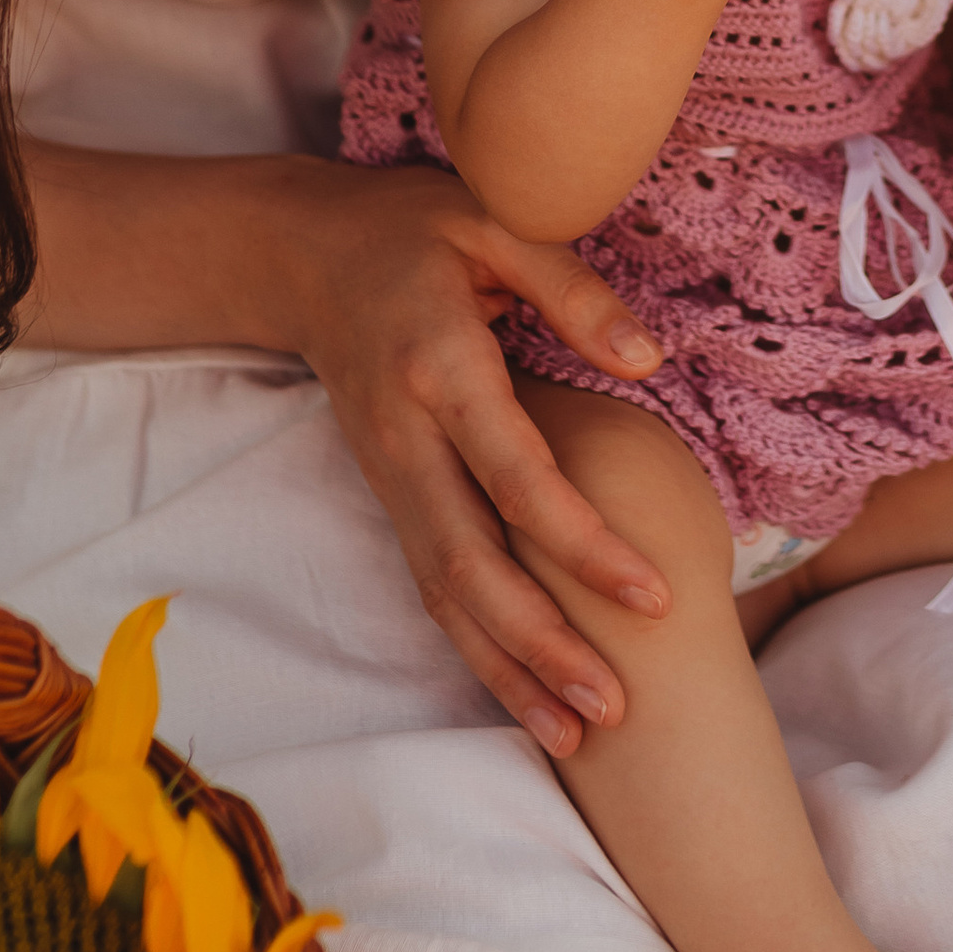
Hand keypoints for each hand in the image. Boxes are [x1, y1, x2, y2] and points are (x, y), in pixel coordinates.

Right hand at [277, 160, 676, 757]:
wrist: (301, 255)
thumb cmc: (412, 229)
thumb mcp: (495, 220)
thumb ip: (571, 289)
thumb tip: (648, 358)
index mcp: (440, 369)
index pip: (516, 477)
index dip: (582, 544)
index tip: (651, 596)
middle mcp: (407, 441)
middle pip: (471, 566)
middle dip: (543, 643)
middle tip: (615, 705)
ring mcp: (389, 477)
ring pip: (442, 595)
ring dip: (506, 668)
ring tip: (577, 731)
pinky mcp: (390, 496)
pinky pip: (431, 586)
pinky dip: (475, 647)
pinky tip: (524, 692)